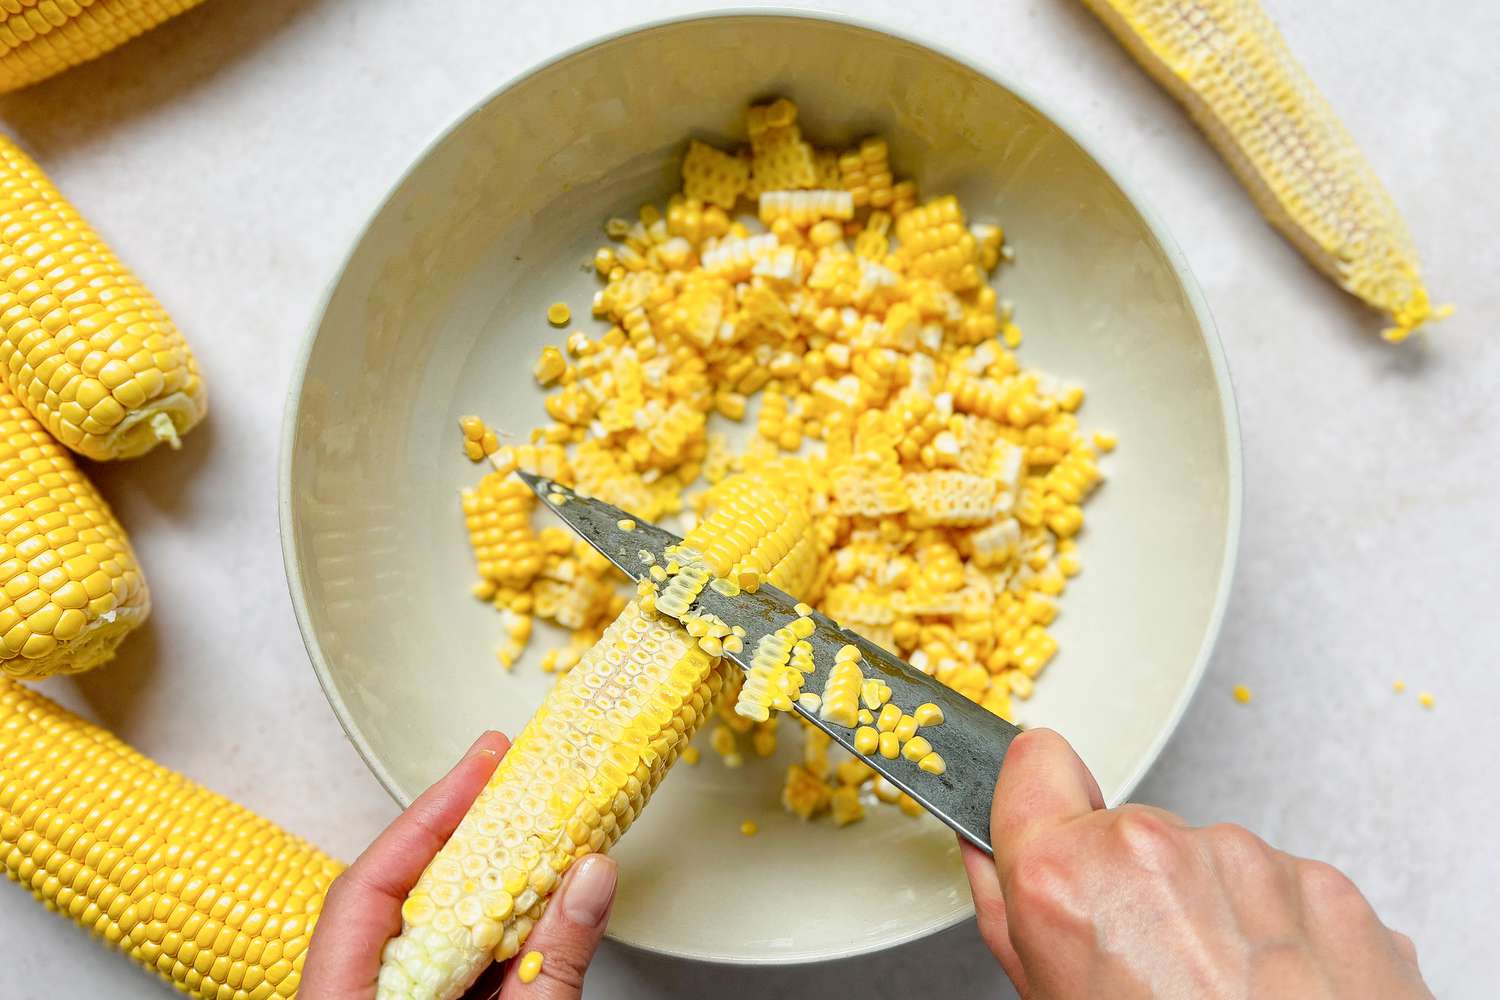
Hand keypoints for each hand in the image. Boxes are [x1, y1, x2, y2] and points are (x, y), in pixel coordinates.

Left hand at [303, 731, 617, 998]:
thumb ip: (550, 965)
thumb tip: (590, 879)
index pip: (370, 886)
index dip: (430, 817)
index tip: (482, 766)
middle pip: (395, 898)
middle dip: (459, 835)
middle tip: (509, 775)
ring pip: (419, 934)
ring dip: (478, 884)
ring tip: (529, 834)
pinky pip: (436, 968)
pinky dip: (481, 936)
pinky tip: (524, 913)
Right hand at [961, 729, 1431, 998]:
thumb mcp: (1051, 999)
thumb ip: (1013, 912)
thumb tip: (992, 853)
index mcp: (1067, 880)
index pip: (1034, 762)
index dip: (1041, 801)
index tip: (1051, 824)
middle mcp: (1155, 851)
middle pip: (1128, 830)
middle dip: (1136, 883)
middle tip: (1153, 968)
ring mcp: (1246, 861)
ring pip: (1208, 859)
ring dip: (1211, 910)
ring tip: (1222, 990)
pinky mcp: (1322, 883)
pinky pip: (1278, 886)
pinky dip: (1276, 930)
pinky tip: (1272, 989)